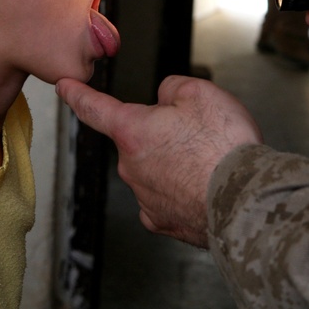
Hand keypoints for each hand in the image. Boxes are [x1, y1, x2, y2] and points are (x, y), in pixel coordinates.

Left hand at [56, 75, 262, 247]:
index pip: (94, 108)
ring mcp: (144, 197)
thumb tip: (165, 99)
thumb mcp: (202, 93)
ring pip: (154, 168)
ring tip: (210, 161)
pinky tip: (203, 184)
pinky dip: (181, 189)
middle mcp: (131, 166)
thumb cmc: (224, 146)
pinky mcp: (161, 221)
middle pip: (139, 140)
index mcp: (133, 131)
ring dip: (175, 162)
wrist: (244, 198)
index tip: (64, 88)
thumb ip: (174, 88)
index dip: (78, 94)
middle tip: (200, 133)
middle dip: (163, 134)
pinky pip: (165, 195)